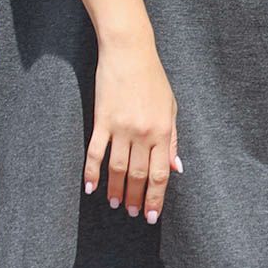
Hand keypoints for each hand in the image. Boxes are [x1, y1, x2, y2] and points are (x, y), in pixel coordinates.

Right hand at [85, 37, 181, 222]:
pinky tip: (91, 187)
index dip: (156, 198)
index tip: (152, 215)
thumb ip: (172, 139)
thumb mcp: (170, 106)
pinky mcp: (102, 120)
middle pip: (138, 175)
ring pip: (117, 169)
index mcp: (162, 130)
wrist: (129, 52)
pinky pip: (95, 152)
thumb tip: (176, 168)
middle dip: (136, 198)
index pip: (160, 174)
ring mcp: (121, 127)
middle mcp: (142, 132)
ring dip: (115, 190)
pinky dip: (92, 173)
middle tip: (133, 212)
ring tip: (115, 203)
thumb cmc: (153, 78)